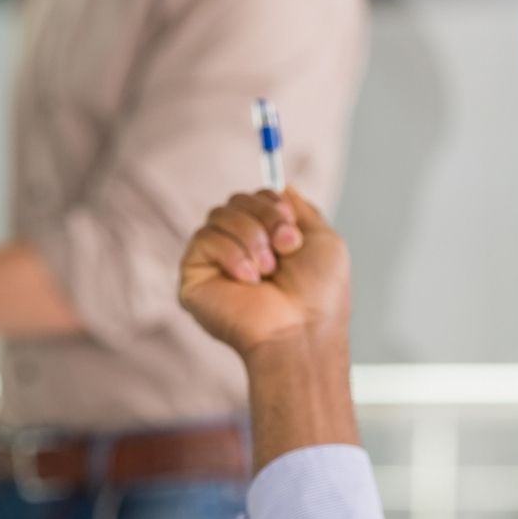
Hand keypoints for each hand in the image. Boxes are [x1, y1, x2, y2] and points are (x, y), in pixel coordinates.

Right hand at [178, 187, 350, 359]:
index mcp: (267, 240)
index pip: (255, 196)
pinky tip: (247, 280)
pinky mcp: (193, 276)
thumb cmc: (318, 296)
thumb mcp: (324, 240)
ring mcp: (214, 262)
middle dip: (265, 218)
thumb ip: (301, 210)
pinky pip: (204, 238)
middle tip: (284, 248)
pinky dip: (232, 254)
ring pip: (220, 214)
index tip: (291, 227)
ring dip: (252, 238)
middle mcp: (239, 248)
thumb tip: (284, 187)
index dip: (272, 203)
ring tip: (267, 270)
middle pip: (236, 199)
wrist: (301, 331)